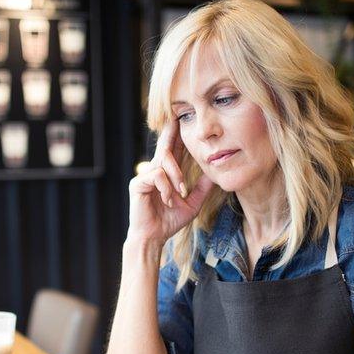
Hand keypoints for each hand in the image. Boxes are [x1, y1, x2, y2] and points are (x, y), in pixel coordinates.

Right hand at [127, 119, 215, 246]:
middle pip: (165, 146)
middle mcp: (154, 171)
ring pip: (163, 162)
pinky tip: (168, 200)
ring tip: (180, 192)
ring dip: (176, 176)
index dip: (178, 135)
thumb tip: (215, 174)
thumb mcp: (192, 204)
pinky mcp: (138, 184)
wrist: (154, 237)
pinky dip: (166, 187)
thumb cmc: (169, 221)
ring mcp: (145, 176)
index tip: (184, 120)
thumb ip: (202, 188)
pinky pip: (157, 176)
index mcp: (166, 174)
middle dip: (171, 132)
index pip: (174, 150)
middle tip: (177, 116)